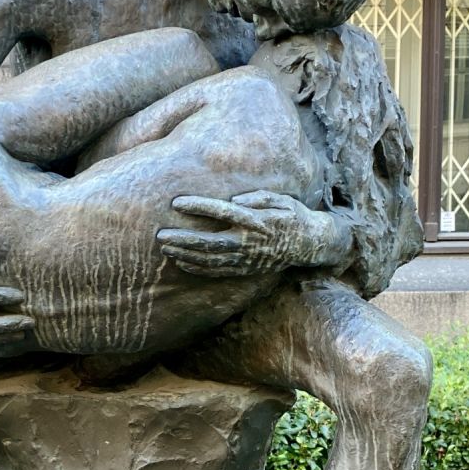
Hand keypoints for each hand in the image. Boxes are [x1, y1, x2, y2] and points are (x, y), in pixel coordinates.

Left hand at [157, 193, 352, 278]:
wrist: (308, 244)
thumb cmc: (291, 215)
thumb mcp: (281, 199)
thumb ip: (259, 197)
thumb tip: (235, 200)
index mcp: (255, 220)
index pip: (222, 212)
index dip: (199, 207)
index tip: (177, 202)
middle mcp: (248, 242)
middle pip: (210, 242)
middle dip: (183, 239)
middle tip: (160, 235)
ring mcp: (246, 259)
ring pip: (210, 260)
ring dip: (186, 255)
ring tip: (165, 248)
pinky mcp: (245, 269)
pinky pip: (218, 272)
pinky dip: (198, 269)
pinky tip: (182, 263)